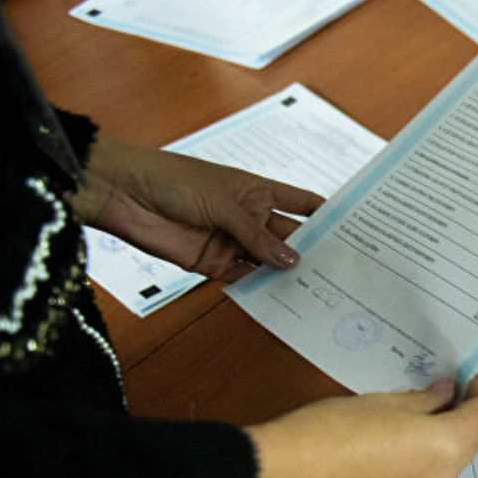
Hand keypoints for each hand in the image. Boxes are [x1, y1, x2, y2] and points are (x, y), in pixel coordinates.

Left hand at [69, 135, 325, 280]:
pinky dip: (259, 287)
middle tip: (340, 271)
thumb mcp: (225, 203)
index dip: (326, 215)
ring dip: (286, 273)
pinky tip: (280, 297)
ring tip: (317, 289)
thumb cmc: (174, 180)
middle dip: (311, 252)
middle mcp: (250, 217)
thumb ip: (258, 236)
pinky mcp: (212, 263)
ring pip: (268, 261)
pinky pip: (243, 278)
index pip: (301, 204)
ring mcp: (232, 241)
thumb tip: (292, 259)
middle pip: (289, 237)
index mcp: (258, 191)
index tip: (354, 231)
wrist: (124, 195)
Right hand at [244, 377, 477, 477]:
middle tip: (436, 403)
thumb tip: (446, 393)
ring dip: (433, 454)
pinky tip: (380, 467)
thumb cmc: (331, 429)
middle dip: (457, 424)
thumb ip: (425, 400)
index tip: (467, 384)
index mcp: (444, 446)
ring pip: (440, 475)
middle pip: (468, 448)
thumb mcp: (383, 401)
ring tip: (401, 436)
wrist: (284, 475)